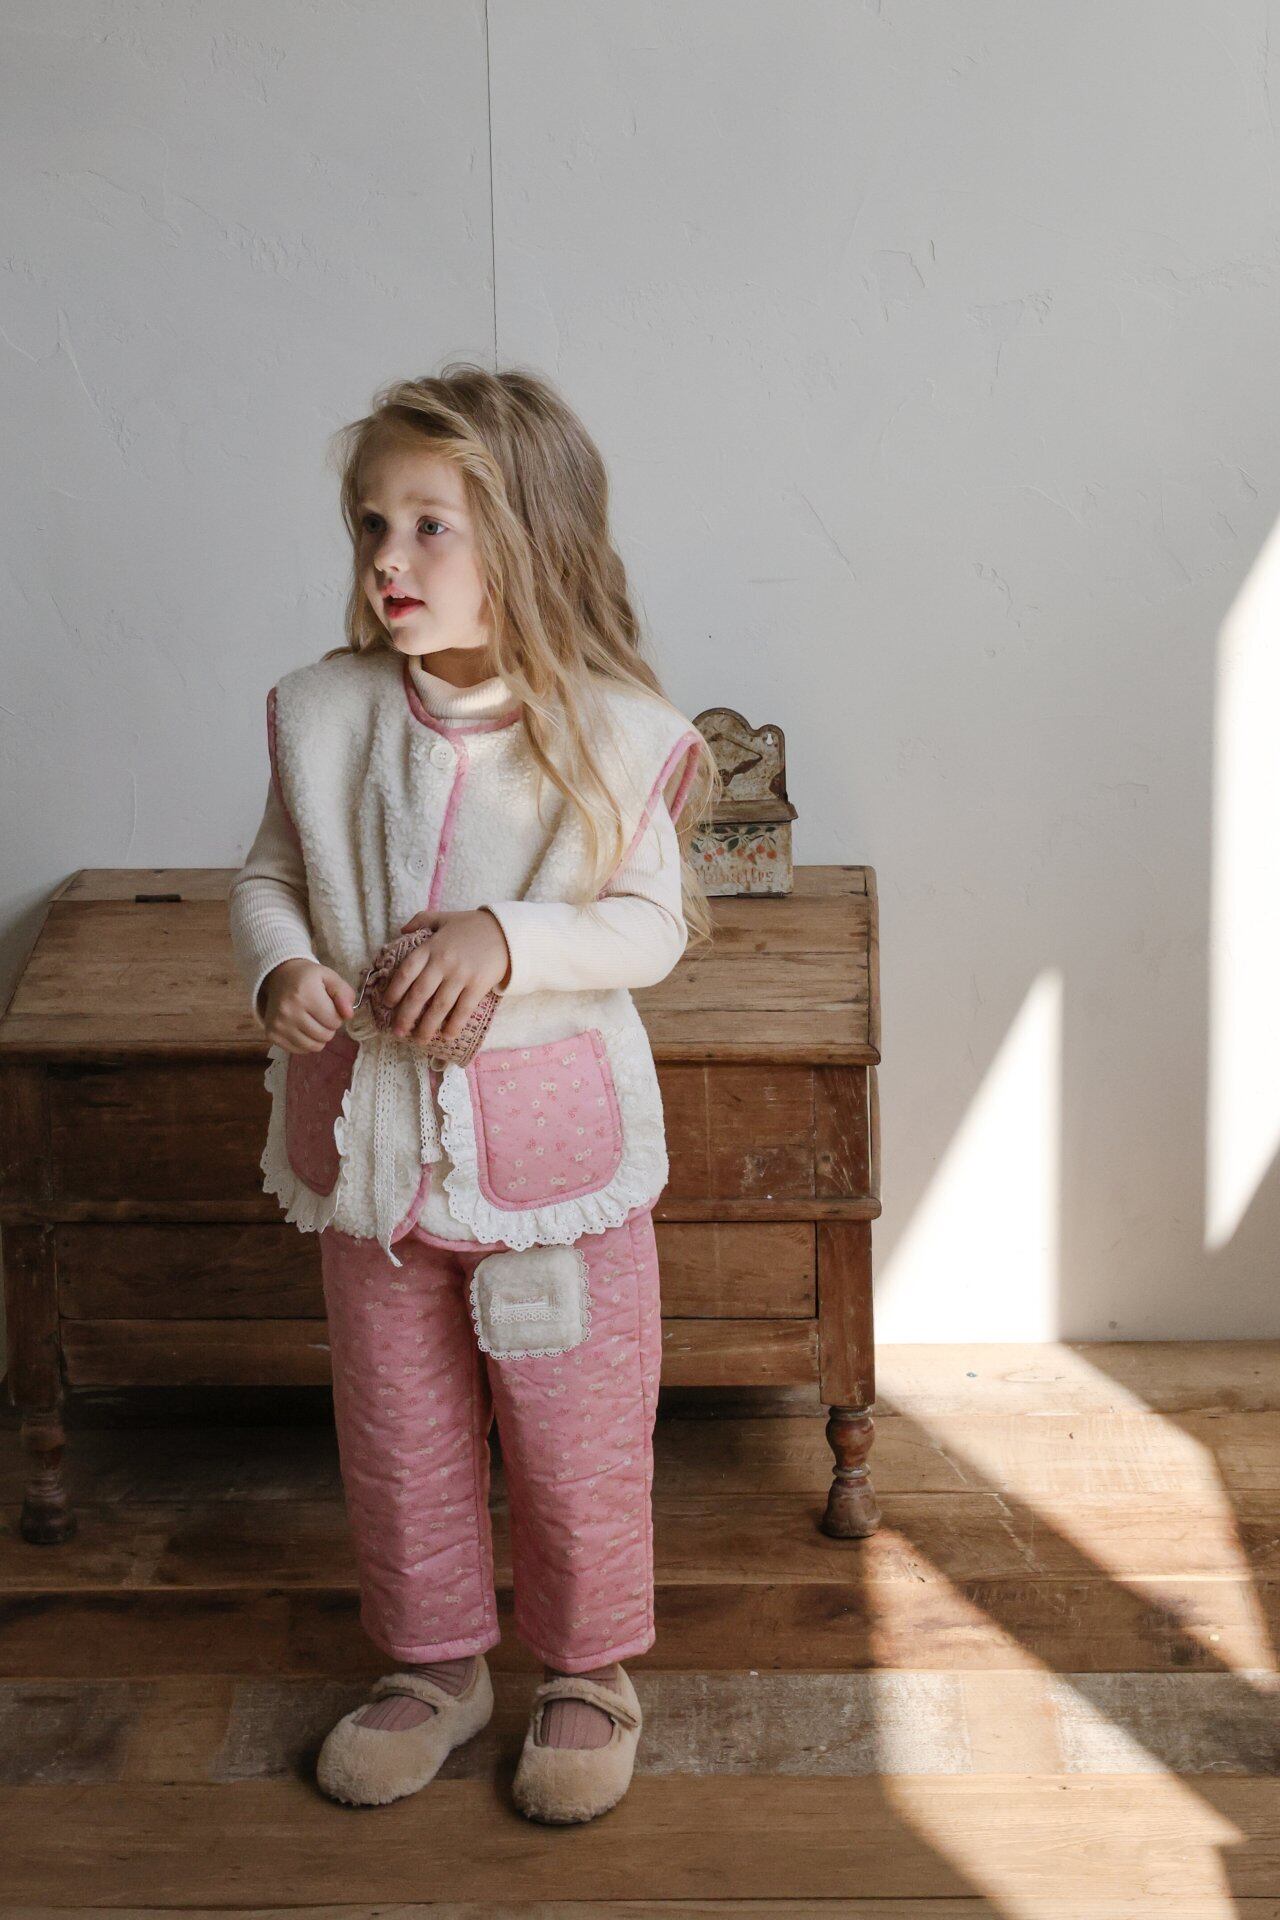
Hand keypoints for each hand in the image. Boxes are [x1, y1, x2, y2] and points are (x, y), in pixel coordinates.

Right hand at [260, 959, 355, 1052]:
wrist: (279, 977)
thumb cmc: (308, 978)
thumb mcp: (329, 977)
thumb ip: (344, 994)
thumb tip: (349, 1015)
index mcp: (305, 994)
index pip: (335, 1021)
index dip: (337, 1015)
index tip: (329, 1006)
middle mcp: (289, 1011)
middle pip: (325, 1035)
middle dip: (328, 1027)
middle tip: (320, 1014)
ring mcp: (278, 1025)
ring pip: (313, 1046)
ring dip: (318, 1037)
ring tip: (312, 1021)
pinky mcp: (272, 1035)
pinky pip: (299, 1050)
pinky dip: (305, 1042)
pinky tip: (301, 1027)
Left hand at [380, 908, 511, 1044]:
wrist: (507, 932)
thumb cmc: (473, 926)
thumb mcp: (445, 917)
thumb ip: (421, 920)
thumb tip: (402, 931)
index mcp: (431, 946)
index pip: (406, 971)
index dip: (395, 990)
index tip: (387, 1004)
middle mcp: (443, 962)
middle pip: (419, 994)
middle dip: (406, 1016)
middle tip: (398, 1032)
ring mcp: (461, 975)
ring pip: (439, 1007)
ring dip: (427, 1026)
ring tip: (419, 1040)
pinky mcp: (478, 985)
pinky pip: (463, 1010)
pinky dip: (454, 1025)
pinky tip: (446, 1036)